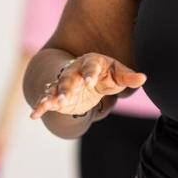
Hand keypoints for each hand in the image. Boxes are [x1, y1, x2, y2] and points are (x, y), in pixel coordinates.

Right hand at [29, 53, 145, 119]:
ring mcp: (63, 83)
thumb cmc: (106, 74)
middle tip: (66, 96)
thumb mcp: (118, 75)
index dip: (90, 73)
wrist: (88, 78)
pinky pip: (47, 99)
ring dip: (52, 97)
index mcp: (91, 63)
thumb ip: (129, 77)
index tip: (91, 81)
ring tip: (47, 105)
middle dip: (67, 86)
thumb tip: (143, 78)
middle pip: (69, 78)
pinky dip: (40, 106)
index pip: (90, 67)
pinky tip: (34, 114)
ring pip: (55, 88)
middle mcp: (74, 71)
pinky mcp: (56, 95)